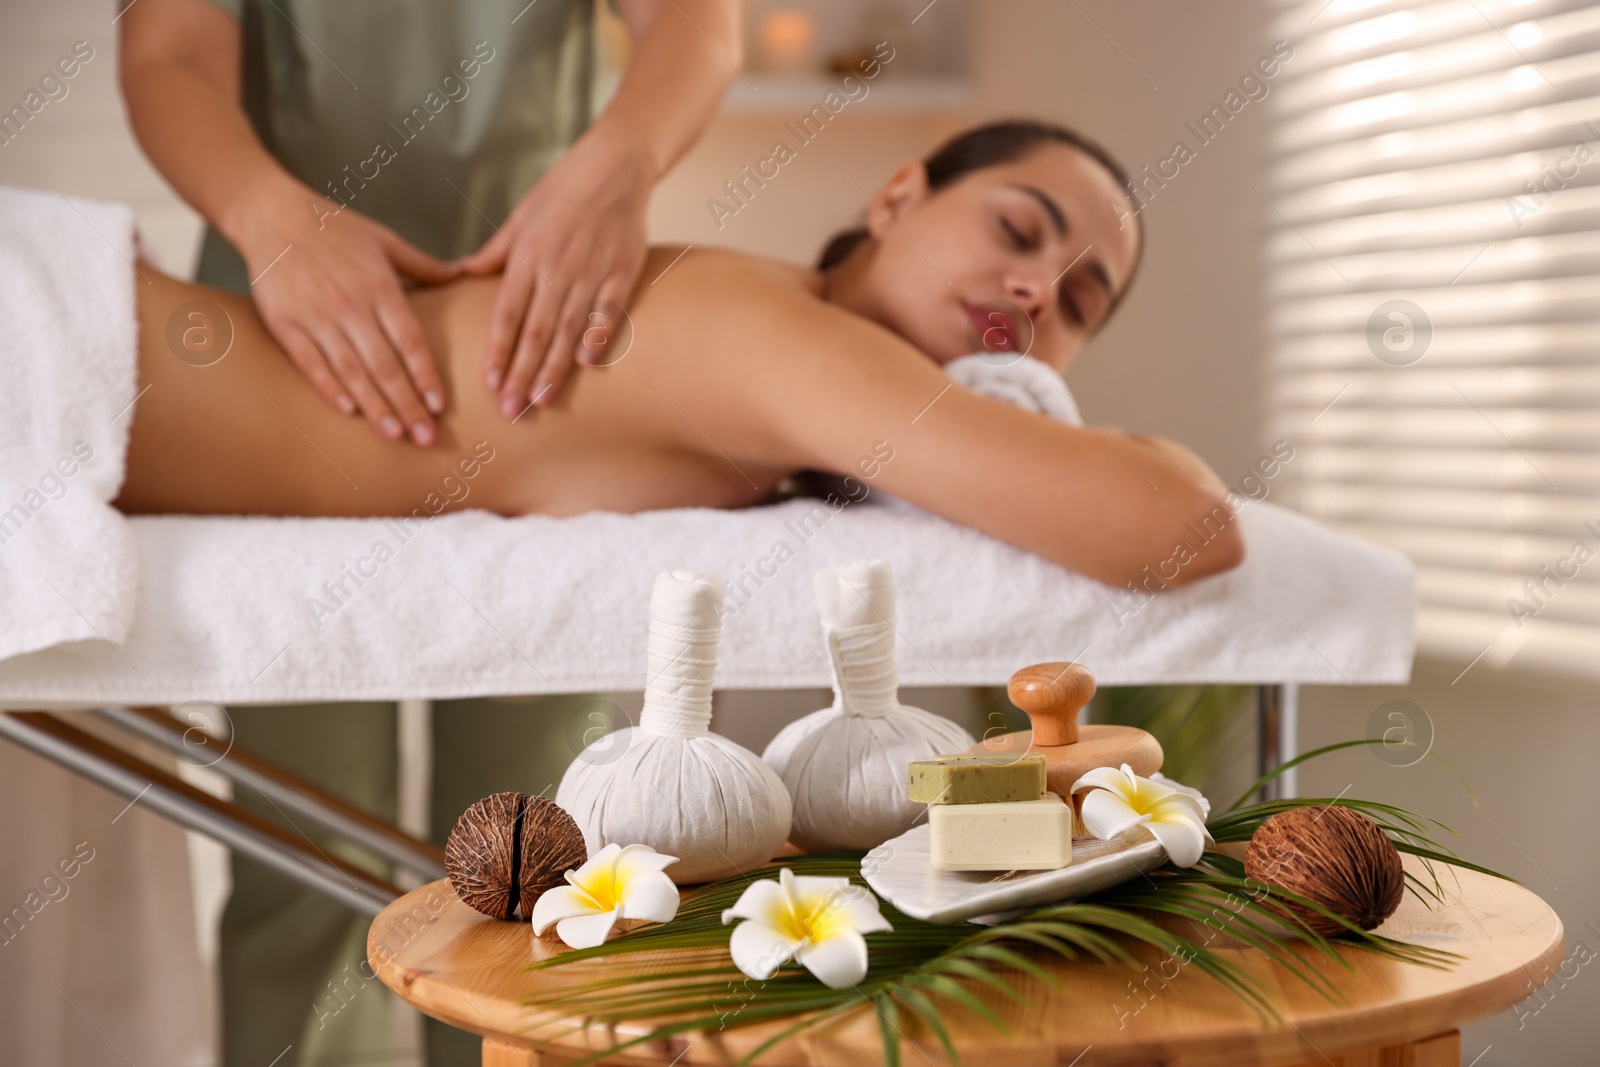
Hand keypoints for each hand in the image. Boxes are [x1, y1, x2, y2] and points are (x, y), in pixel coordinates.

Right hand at [235, 181, 458, 444]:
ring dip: (375, 406)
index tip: (440, 405)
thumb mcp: (385, 239)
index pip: (410, 341)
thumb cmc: (334, 227)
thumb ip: (423, 265)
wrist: (271, 215)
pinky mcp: (285, 323)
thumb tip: (462, 275)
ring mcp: (316, 316)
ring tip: (395, 434)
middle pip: (385, 365)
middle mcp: (350, 304)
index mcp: (380, 285)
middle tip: (425, 437)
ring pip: (351, 371)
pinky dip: (329, 388)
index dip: (426, 376)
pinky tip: (349, 411)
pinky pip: (310, 363)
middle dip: (407, 405)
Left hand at [458, 124, 651, 416]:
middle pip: (535, 332)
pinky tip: (585, 366)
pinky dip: (596, 339)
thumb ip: (495, 252)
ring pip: (568, 330)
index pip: (506, 314)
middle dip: (521, 375)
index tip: (490, 383)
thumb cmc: (562, 190)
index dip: (498, 351)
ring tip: (541, 400)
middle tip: (511, 411)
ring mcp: (592, 272)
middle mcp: (557, 268)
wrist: (615, 165)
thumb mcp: (520, 215)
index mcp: (527, 255)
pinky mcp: (622, 272)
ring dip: (554, 369)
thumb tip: (461, 273)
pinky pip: (608, 313)